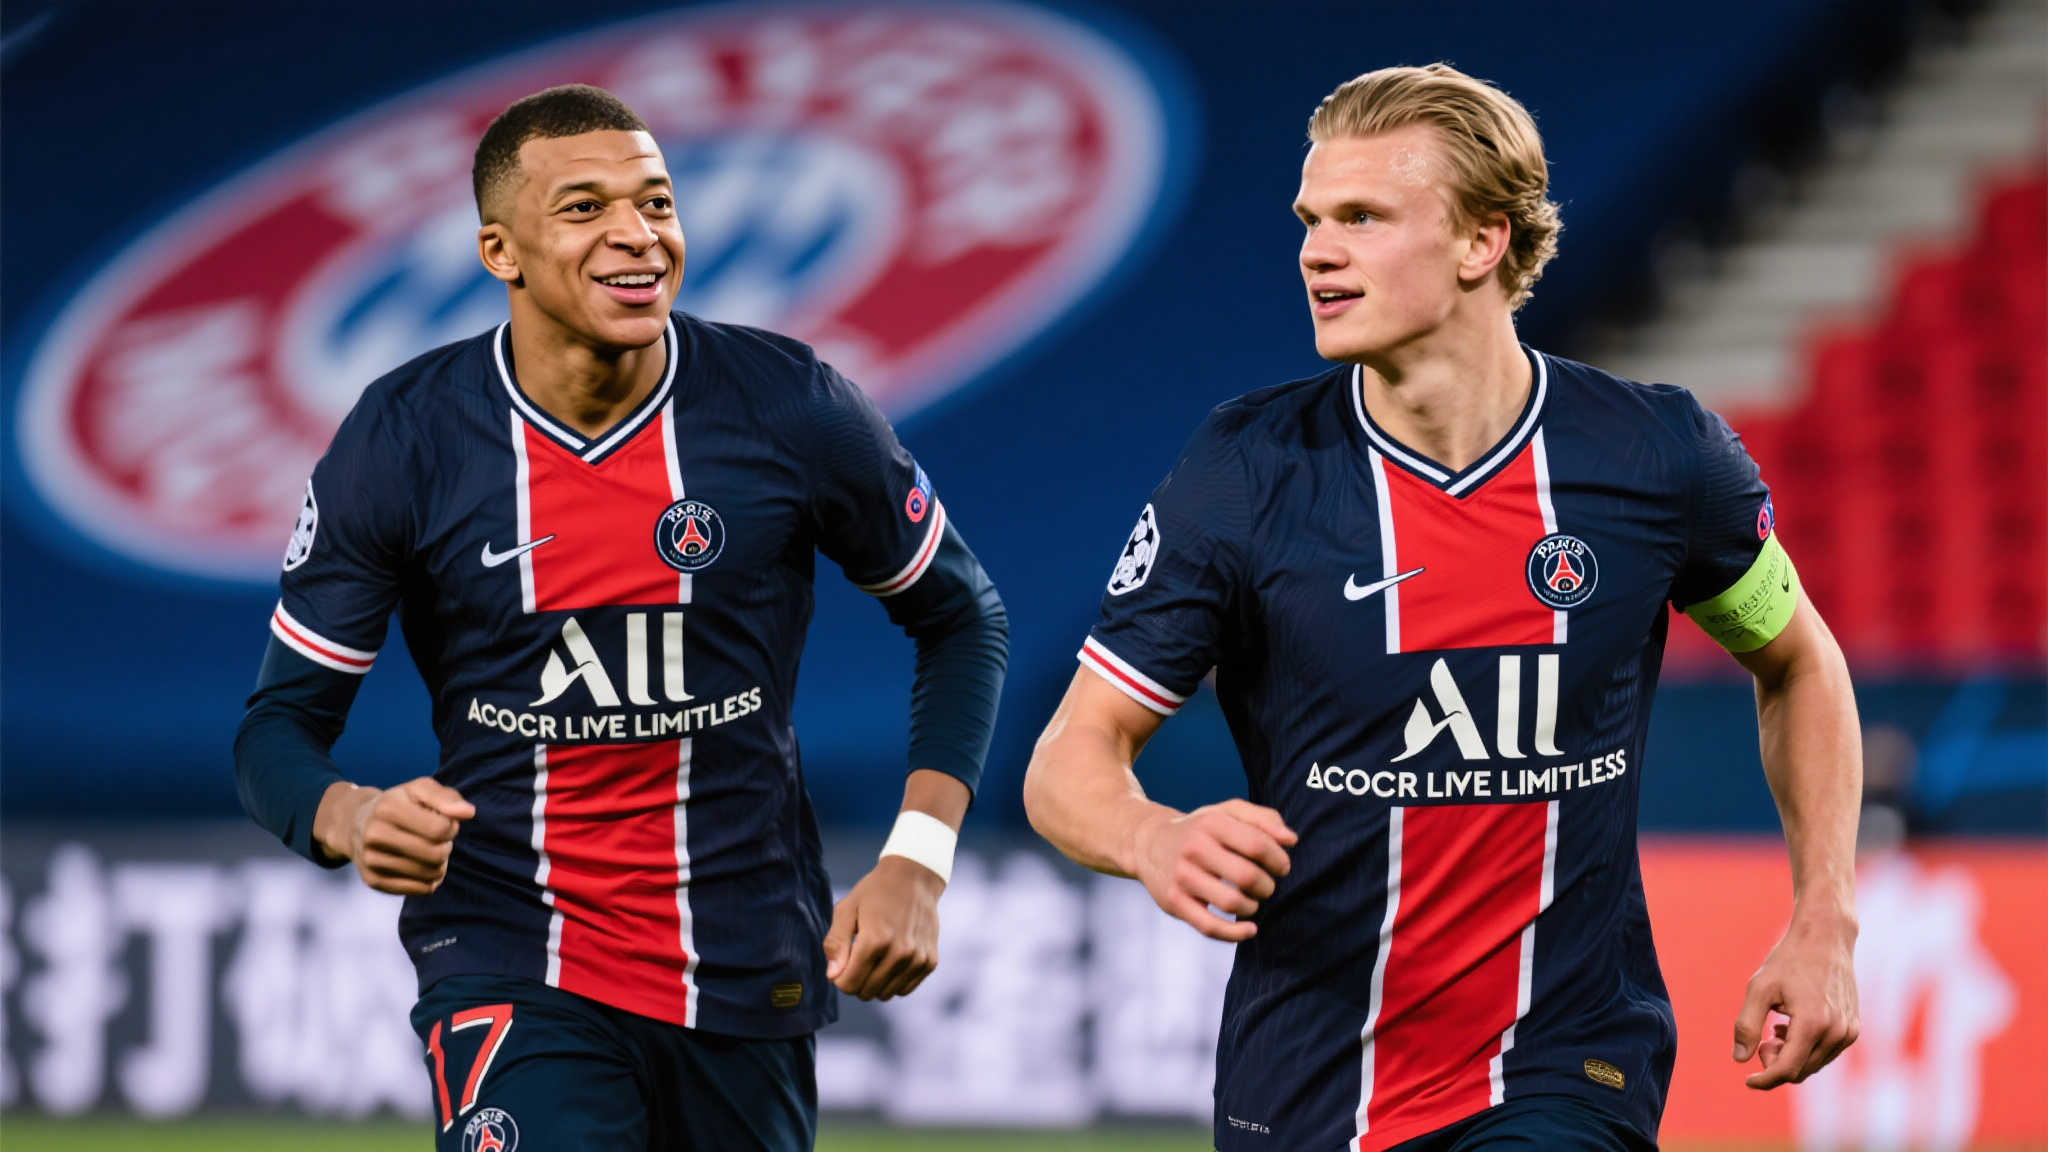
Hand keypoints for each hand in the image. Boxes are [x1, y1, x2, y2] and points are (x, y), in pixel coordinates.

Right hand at [323, 778, 474, 895]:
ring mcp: (372, 861)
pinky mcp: (374, 881)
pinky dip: (430, 878)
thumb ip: (447, 797)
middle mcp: (375, 835)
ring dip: (439, 863)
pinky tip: (421, 864)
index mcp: (388, 808)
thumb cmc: (398, 804)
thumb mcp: (420, 789)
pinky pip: (421, 889)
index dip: (451, 826)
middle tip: (437, 838)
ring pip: (431, 875)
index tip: (443, 821)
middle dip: (446, 846)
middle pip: (437, 855)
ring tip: (427, 849)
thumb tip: (468, 813)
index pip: (440, 829)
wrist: (355, 824)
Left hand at [822, 855, 944, 1000]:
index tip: (843, 960)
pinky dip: (894, 981)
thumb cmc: (875, 892)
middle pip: (866, 992)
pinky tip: (891, 960)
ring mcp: (917, 959)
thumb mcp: (846, 909)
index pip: (848, 984)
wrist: (915, 877)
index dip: (839, 977)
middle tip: (857, 957)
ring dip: (875, 982)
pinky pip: (904, 989)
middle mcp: (899, 953)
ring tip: (876, 957)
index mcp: (875, 940)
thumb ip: (836, 943)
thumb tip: (833, 975)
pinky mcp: (929, 962)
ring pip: (885, 994)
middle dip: (856, 980)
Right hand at [1131, 800, 1295, 942]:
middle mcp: (1194, 848)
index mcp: (1211, 823)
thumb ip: (1263, 819)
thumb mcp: (1226, 812)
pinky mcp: (1174, 902)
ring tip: (1252, 901)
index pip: (1258, 845)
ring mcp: (1182, 877)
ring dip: (1253, 907)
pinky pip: (1210, 927)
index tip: (1281, 867)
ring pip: (1232, 903)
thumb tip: (1291, 840)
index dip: (1279, 860)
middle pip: (1247, 877)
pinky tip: (1250, 929)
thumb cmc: (1200, 829)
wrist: (1148, 843)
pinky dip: (1236, 934)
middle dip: (1268, 886)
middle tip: (1267, 886)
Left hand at [1733, 913, 1858, 1088]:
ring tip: (1777, 1026)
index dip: (1765, 1080)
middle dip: (1776, 1062)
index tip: (1747, 1080)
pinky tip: (1791, 1026)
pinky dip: (1805, 1048)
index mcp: (1813, 1024)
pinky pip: (1826, 1053)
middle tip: (1764, 1036)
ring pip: (1814, 1064)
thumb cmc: (1788, 960)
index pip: (1787, 1069)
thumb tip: (1739, 1059)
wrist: (1825, 938)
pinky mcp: (1853, 1028)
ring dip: (1791, 1055)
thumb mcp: (1759, 988)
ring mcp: (1848, 1032)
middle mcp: (1837, 1033)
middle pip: (1800, 1070)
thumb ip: (1747, 1025)